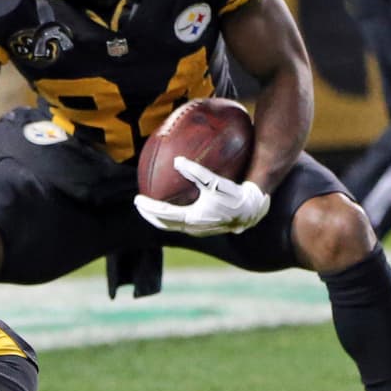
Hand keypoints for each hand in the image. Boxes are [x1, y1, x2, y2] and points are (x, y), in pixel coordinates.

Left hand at [133, 157, 270, 235]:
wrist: (253, 210)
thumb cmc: (235, 195)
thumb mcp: (215, 182)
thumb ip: (196, 172)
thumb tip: (177, 160)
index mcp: (192, 218)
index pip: (163, 215)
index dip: (148, 208)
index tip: (137, 199)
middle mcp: (193, 227)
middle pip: (164, 225)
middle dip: (150, 215)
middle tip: (139, 204)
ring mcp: (200, 230)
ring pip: (174, 226)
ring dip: (161, 218)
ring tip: (152, 207)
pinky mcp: (207, 228)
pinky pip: (184, 224)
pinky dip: (174, 217)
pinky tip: (176, 205)